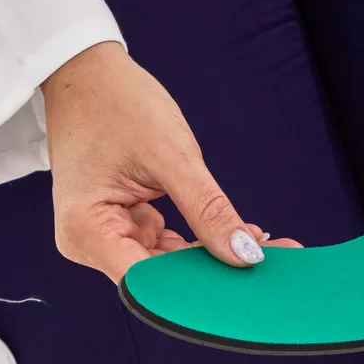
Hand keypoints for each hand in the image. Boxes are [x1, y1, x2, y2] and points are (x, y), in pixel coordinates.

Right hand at [42, 42, 297, 281]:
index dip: (199, 291)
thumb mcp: (172, 155)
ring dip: (214, 256)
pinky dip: (200, 239)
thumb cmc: (115, 103)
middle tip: (277, 259)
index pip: (149, 284)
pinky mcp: (122, 223)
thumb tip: (245, 255)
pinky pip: (165, 245)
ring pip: (168, 264)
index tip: (248, 288)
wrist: (85, 73)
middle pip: (160, 278)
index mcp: (86, 231)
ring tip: (269, 246)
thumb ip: (208, 209)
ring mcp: (105, 234)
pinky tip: (240, 233)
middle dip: (217, 271)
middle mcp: (89, 242)